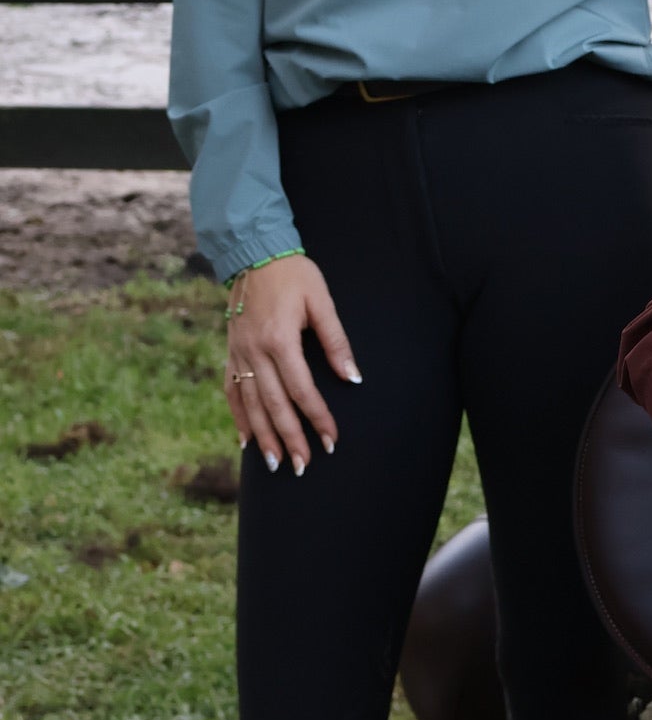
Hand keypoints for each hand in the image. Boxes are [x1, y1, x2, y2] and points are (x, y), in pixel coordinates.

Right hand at [224, 256, 359, 475]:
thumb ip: (335, 342)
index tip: (331, 440)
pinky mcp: (231, 352)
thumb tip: (352, 378)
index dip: (318, 418)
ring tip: (276, 464)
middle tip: (304, 466)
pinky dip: (238, 417)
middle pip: (274, 405)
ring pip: (250, 404)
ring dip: (264, 437)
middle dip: (290, 438)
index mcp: (280, 340)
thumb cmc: (294, 274)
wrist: (254, 253)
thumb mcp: (321, 301)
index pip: (302, 390)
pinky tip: (246, 440)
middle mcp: (255, 352)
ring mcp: (239, 354)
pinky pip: (231, 390)